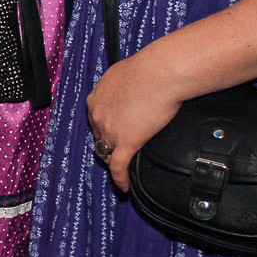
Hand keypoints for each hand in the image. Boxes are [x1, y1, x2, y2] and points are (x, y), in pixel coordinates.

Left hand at [85, 43, 188, 192]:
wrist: (160, 72)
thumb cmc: (149, 68)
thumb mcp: (126, 74)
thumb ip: (123, 87)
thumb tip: (133, 90)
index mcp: (97, 98)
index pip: (96, 119)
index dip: (105, 128)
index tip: (113, 132)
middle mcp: (97, 115)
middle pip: (100, 137)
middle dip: (108, 145)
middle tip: (119, 153)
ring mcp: (110, 130)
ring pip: (107, 152)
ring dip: (113, 162)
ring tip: (122, 171)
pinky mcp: (125, 142)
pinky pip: (118, 166)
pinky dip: (120, 179)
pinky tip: (123, 188)